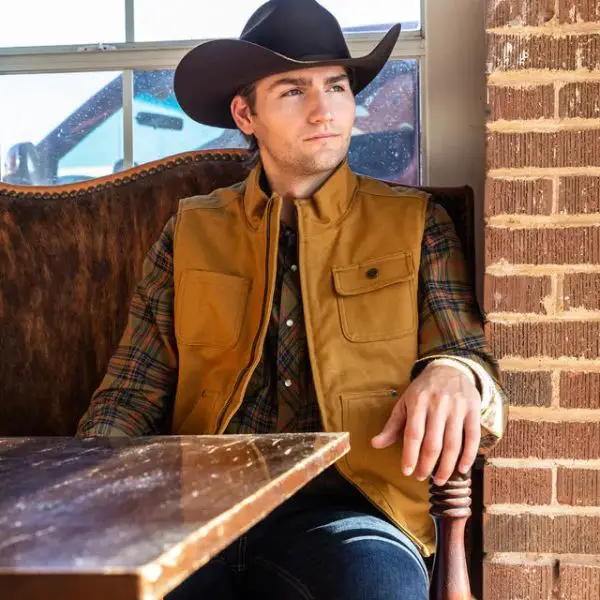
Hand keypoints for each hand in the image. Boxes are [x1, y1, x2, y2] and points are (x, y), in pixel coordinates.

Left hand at [370, 363, 480, 485]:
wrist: (450, 368)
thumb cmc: (423, 390)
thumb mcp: (405, 403)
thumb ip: (392, 425)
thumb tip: (375, 444)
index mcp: (418, 402)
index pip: (413, 434)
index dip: (410, 455)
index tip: (406, 471)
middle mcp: (438, 405)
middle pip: (433, 443)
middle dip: (427, 465)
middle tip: (421, 477)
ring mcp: (457, 408)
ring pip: (453, 444)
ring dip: (446, 466)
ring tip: (439, 479)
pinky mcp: (473, 411)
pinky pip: (473, 438)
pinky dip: (468, 456)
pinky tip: (461, 469)